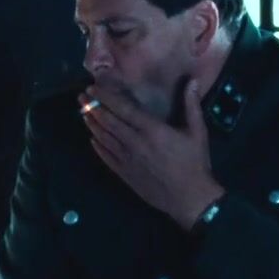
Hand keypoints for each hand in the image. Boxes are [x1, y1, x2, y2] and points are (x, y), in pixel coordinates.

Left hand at [80, 81, 223, 230]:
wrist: (189, 198)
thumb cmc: (194, 163)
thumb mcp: (197, 132)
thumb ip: (191, 105)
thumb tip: (192, 80)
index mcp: (152, 130)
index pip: (123, 109)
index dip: (106, 97)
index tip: (94, 87)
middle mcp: (134, 142)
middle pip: (108, 121)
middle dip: (93, 106)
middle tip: (81, 96)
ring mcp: (126, 159)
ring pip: (103, 138)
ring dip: (92, 124)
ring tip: (83, 112)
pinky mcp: (123, 173)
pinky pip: (105, 156)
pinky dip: (97, 145)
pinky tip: (92, 138)